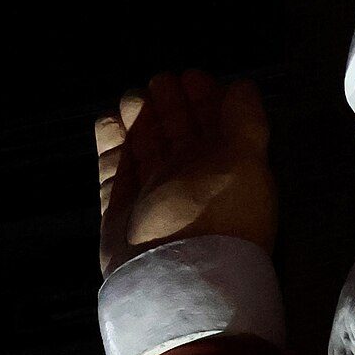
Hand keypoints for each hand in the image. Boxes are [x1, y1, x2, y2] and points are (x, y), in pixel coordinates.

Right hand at [95, 70, 275, 272]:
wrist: (173, 276)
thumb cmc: (215, 215)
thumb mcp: (245, 162)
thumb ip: (246, 122)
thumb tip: (242, 87)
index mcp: (227, 172)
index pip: (217, 128)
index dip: (206, 100)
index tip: (192, 77)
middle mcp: (192, 183)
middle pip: (180, 134)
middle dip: (171, 104)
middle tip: (161, 82)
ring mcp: (155, 195)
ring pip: (146, 146)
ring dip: (142, 117)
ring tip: (134, 97)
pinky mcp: (122, 208)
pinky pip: (114, 168)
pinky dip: (111, 142)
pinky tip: (109, 119)